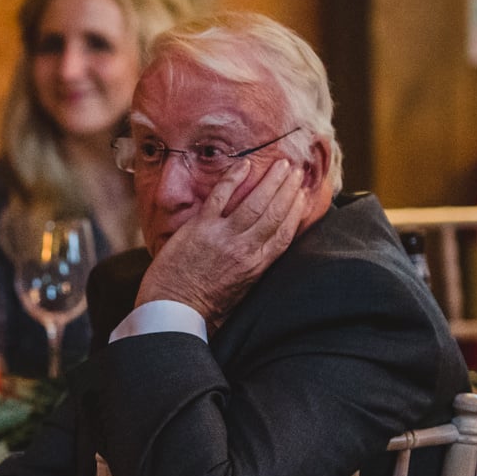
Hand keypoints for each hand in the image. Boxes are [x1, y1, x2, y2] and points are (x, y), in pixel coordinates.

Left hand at [136, 159, 308, 323]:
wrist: (172, 311)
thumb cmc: (204, 306)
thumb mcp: (240, 291)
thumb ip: (254, 268)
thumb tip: (265, 249)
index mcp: (257, 266)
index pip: (286, 232)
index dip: (297, 210)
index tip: (303, 194)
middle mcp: (245, 249)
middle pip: (276, 212)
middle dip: (288, 189)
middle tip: (296, 170)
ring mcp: (223, 236)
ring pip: (255, 201)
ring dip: (270, 180)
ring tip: (281, 164)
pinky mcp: (200, 228)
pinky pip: (221, 196)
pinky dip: (234, 178)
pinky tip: (244, 165)